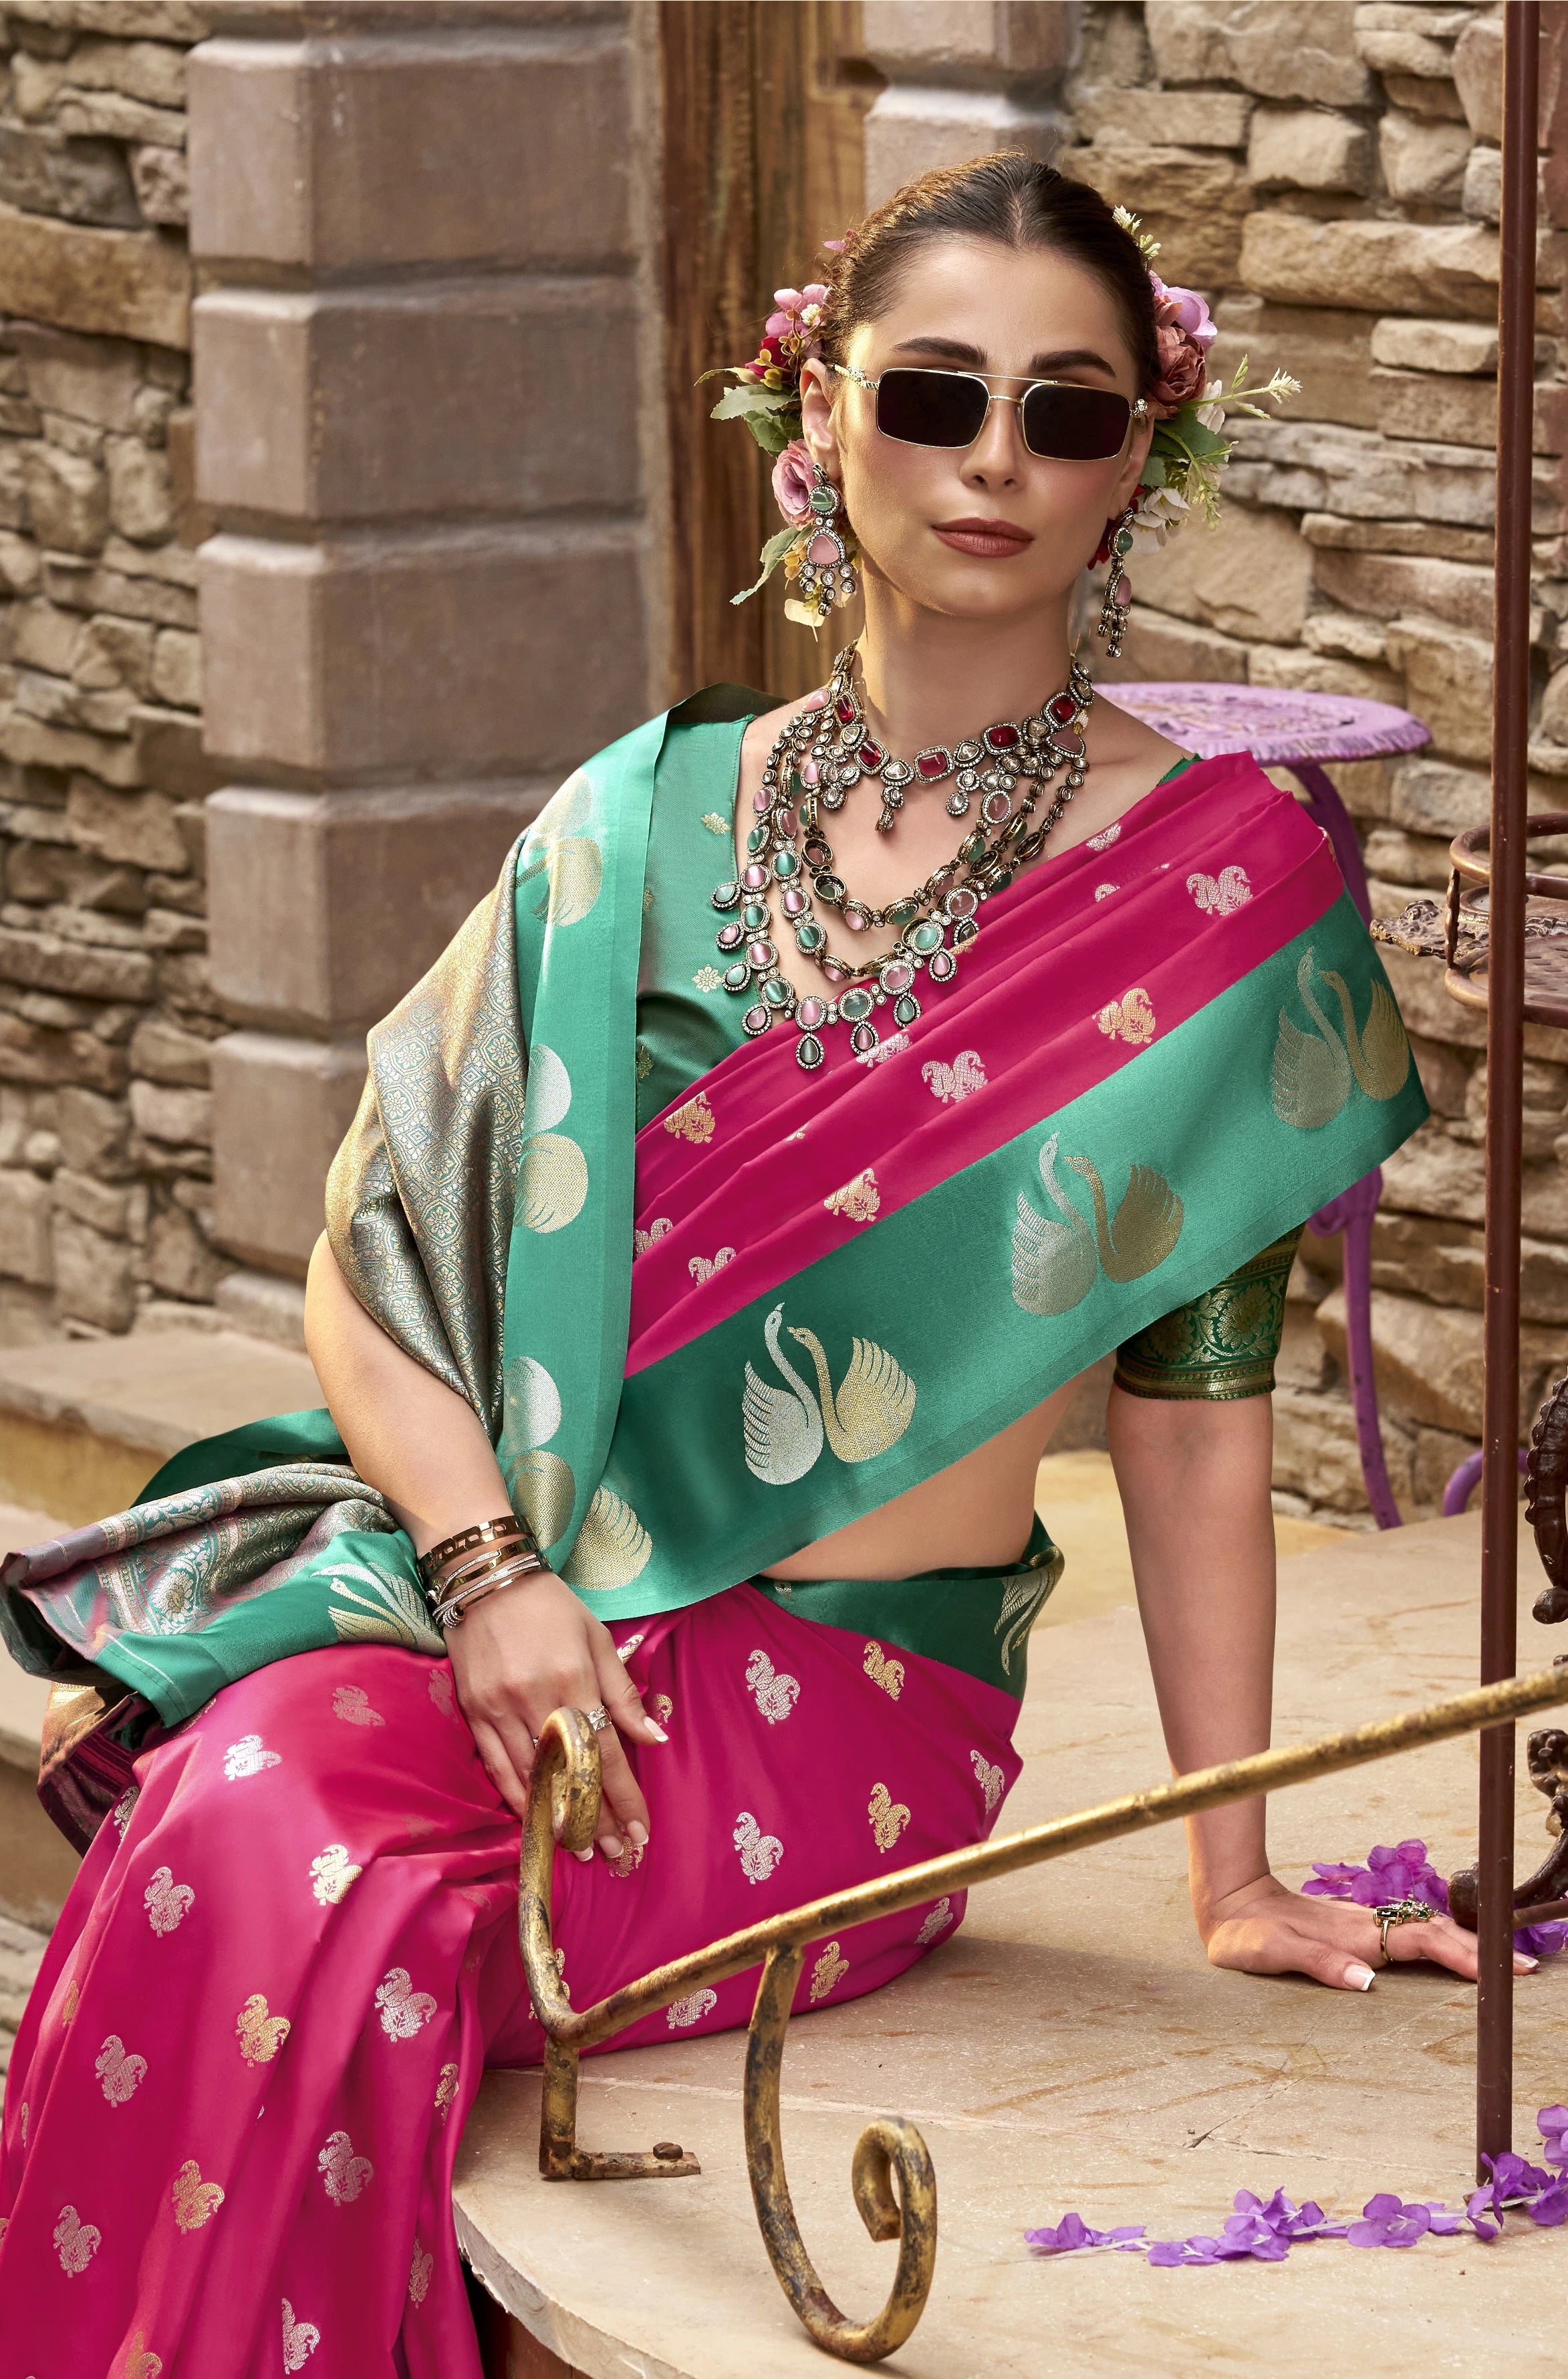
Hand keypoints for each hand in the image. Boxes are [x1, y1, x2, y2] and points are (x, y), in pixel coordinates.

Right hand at [443, 1569, 666, 1860]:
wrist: (485, 1577)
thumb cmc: (550, 1606)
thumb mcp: (597, 1638)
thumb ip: (622, 1693)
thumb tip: (653, 1740)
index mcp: (574, 1680)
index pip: (605, 1753)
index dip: (624, 1797)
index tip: (639, 1830)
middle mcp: (536, 1700)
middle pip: (570, 1774)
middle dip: (594, 1818)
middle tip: (615, 1853)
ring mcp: (499, 1709)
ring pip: (533, 1778)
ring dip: (557, 1818)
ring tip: (579, 1849)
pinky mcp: (472, 1712)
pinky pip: (497, 1767)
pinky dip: (516, 1798)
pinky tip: (535, 1822)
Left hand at [1202, 1872, 1539, 1990]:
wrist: (1227, 1900)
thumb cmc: (1245, 1933)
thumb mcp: (1271, 1952)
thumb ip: (1317, 1964)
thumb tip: (1367, 1981)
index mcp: (1353, 1934)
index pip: (1421, 1941)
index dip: (1461, 1955)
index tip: (1498, 1970)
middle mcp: (1365, 1926)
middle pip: (1435, 1933)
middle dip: (1480, 1950)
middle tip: (1524, 1968)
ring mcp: (1363, 1925)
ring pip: (1426, 1931)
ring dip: (1466, 1945)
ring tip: (1504, 1963)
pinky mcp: (1356, 1928)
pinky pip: (1409, 1934)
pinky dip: (1440, 1942)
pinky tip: (1454, 1953)